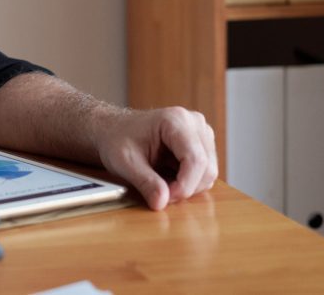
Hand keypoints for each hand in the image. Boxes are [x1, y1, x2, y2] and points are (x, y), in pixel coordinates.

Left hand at [95, 106, 217, 210]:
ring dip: (187, 186)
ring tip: (160, 183)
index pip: (195, 160)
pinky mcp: (203, 145)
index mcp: (176, 120)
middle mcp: (195, 123)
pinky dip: (189, 182)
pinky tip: (168, 178)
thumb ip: (145, 182)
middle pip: (206, 169)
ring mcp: (201, 133)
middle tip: (159, 194)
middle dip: (185, 188)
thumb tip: (161, 202)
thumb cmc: (118, 140)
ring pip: (209, 173)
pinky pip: (205, 173)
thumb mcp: (125, 162)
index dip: (184, 185)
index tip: (165, 198)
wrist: (114, 130)